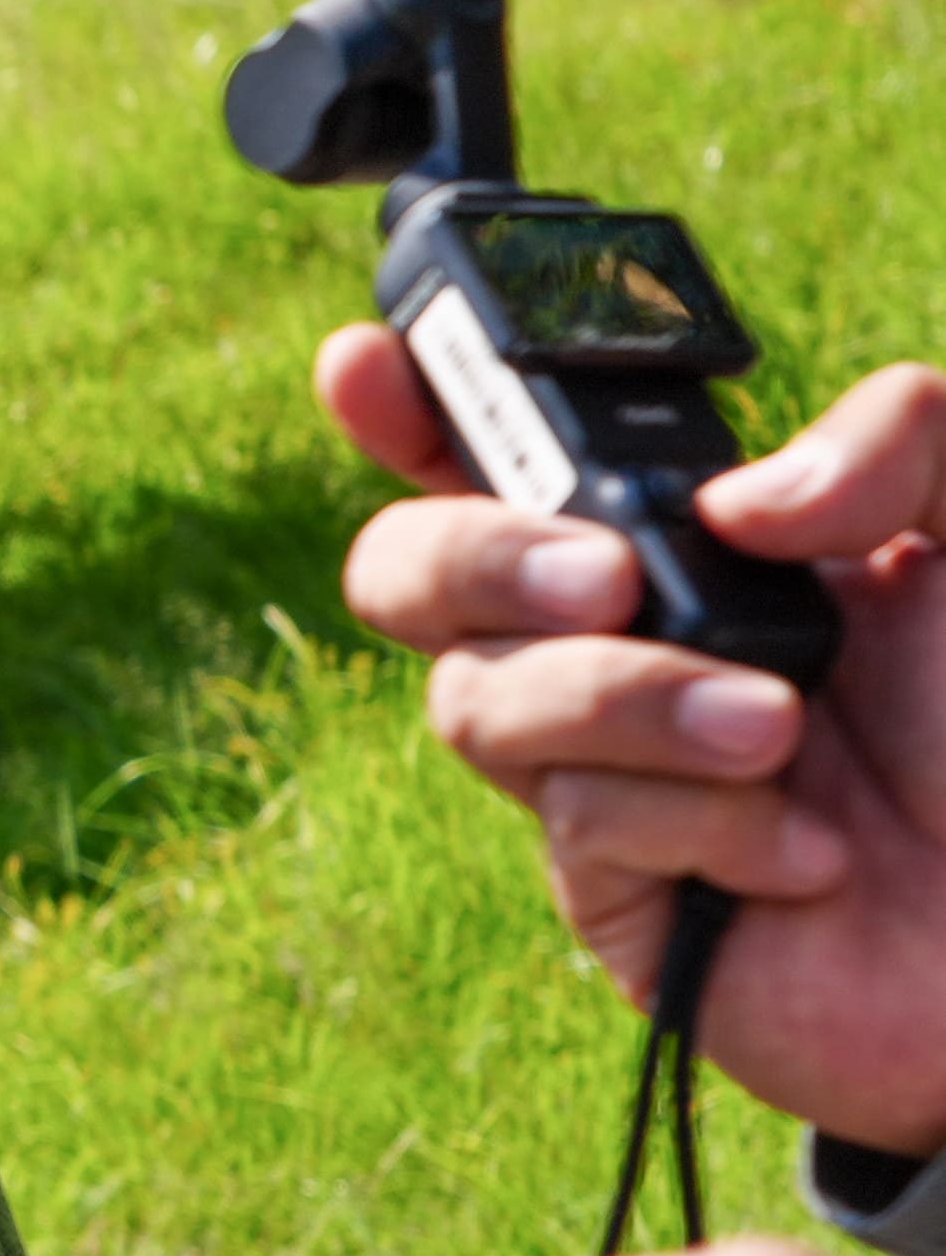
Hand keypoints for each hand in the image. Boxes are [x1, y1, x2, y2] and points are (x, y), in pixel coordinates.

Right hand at [327, 339, 945, 1149]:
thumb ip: (898, 443)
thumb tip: (735, 503)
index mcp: (680, 539)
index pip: (498, 453)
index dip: (402, 403)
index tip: (363, 363)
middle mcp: (607, 642)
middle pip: (406, 571)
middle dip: (473, 554)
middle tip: (609, 575)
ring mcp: (593, 768)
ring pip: (478, 699)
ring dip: (629, 698)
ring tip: (779, 730)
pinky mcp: (609, 892)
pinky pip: (575, 820)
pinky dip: (699, 818)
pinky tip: (807, 853)